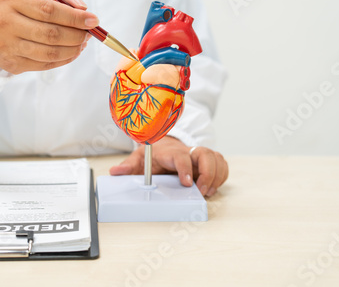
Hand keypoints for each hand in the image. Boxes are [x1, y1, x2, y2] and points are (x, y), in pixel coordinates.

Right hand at [0, 0, 98, 73]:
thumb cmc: (20, 6)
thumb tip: (82, 8)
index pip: (48, 9)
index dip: (74, 17)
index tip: (93, 20)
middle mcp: (5, 22)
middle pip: (50, 34)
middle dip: (76, 35)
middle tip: (88, 33)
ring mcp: (8, 46)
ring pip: (49, 52)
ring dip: (73, 49)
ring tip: (82, 43)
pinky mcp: (13, 63)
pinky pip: (46, 64)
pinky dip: (65, 59)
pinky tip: (72, 52)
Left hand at [109, 136, 228, 196]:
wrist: (166, 146)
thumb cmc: (155, 154)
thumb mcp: (140, 158)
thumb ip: (129, 166)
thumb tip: (115, 172)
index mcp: (170, 152)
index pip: (181, 156)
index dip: (185, 168)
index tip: (187, 183)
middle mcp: (188, 152)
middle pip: (206, 154)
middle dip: (207, 173)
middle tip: (201, 191)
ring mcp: (200, 156)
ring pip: (217, 158)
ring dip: (216, 175)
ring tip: (208, 191)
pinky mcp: (209, 162)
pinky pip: (222, 165)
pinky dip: (222, 175)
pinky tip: (213, 187)